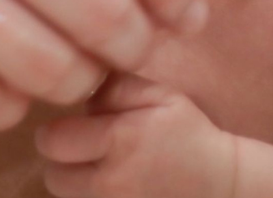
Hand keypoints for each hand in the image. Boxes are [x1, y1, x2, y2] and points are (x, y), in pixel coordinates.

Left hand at [36, 74, 238, 197]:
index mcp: (120, 139)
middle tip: (83, 149)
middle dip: (62, 160)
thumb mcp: (159, 95)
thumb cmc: (187, 134)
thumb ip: (114, 86)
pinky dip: (91, 197)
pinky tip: (110, 184)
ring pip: (67, 197)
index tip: (73, 127)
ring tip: (98, 168)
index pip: (52, 140)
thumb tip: (77, 89)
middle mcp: (112, 182)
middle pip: (53, 176)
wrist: (220, 185)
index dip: (57, 131)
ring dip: (75, 183)